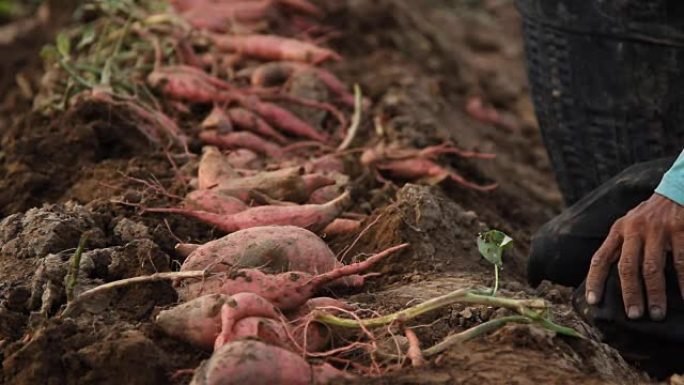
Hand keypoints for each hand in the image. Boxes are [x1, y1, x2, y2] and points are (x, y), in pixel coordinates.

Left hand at [585, 193, 683, 320]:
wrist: (677, 190)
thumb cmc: (651, 216)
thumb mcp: (630, 225)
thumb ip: (621, 246)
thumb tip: (611, 280)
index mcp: (618, 230)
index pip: (601, 258)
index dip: (594, 280)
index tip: (592, 301)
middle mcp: (634, 229)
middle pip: (627, 267)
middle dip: (629, 293)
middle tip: (633, 315)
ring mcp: (658, 230)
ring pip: (652, 268)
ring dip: (654, 294)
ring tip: (656, 314)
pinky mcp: (679, 230)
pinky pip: (680, 262)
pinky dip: (682, 282)